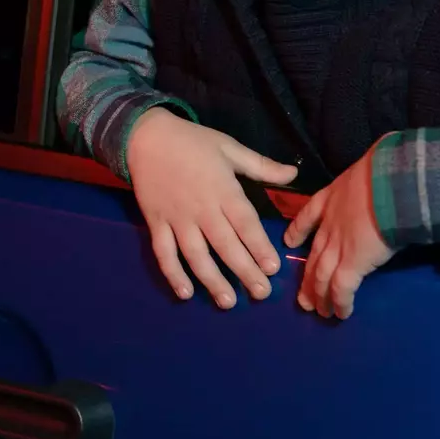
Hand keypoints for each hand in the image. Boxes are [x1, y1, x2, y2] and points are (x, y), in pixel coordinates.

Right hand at [127, 107, 298, 308]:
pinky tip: (185, 292)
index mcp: (223, 189)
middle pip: (225, 245)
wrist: (145, 136)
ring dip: (212, 280)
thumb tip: (294, 174)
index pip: (246, 223)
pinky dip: (172, 273)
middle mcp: (201, 208)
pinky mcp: (156, 222)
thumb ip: (261, 166)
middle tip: (261, 294)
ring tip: (228, 302)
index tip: (273, 268)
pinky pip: (164, 252)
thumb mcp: (229, 147)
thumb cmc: (192, 141)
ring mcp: (176, 218)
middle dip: (244, 271)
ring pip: (196, 254)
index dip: (259, 247)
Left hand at [283, 144, 398, 318]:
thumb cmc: (386, 172)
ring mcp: (338, 245)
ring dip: (319, 295)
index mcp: (331, 198)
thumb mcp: (370, 170)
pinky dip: (340, 302)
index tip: (290, 242)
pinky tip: (341, 314)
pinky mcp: (352, 263)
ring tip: (318, 311)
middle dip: (308, 277)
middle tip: (303, 297)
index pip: (308, 215)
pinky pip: (341, 288)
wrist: (392, 184)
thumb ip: (371, 180)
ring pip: (321, 275)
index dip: (298, 230)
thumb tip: (388, 182)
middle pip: (314, 254)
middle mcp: (330, 224)